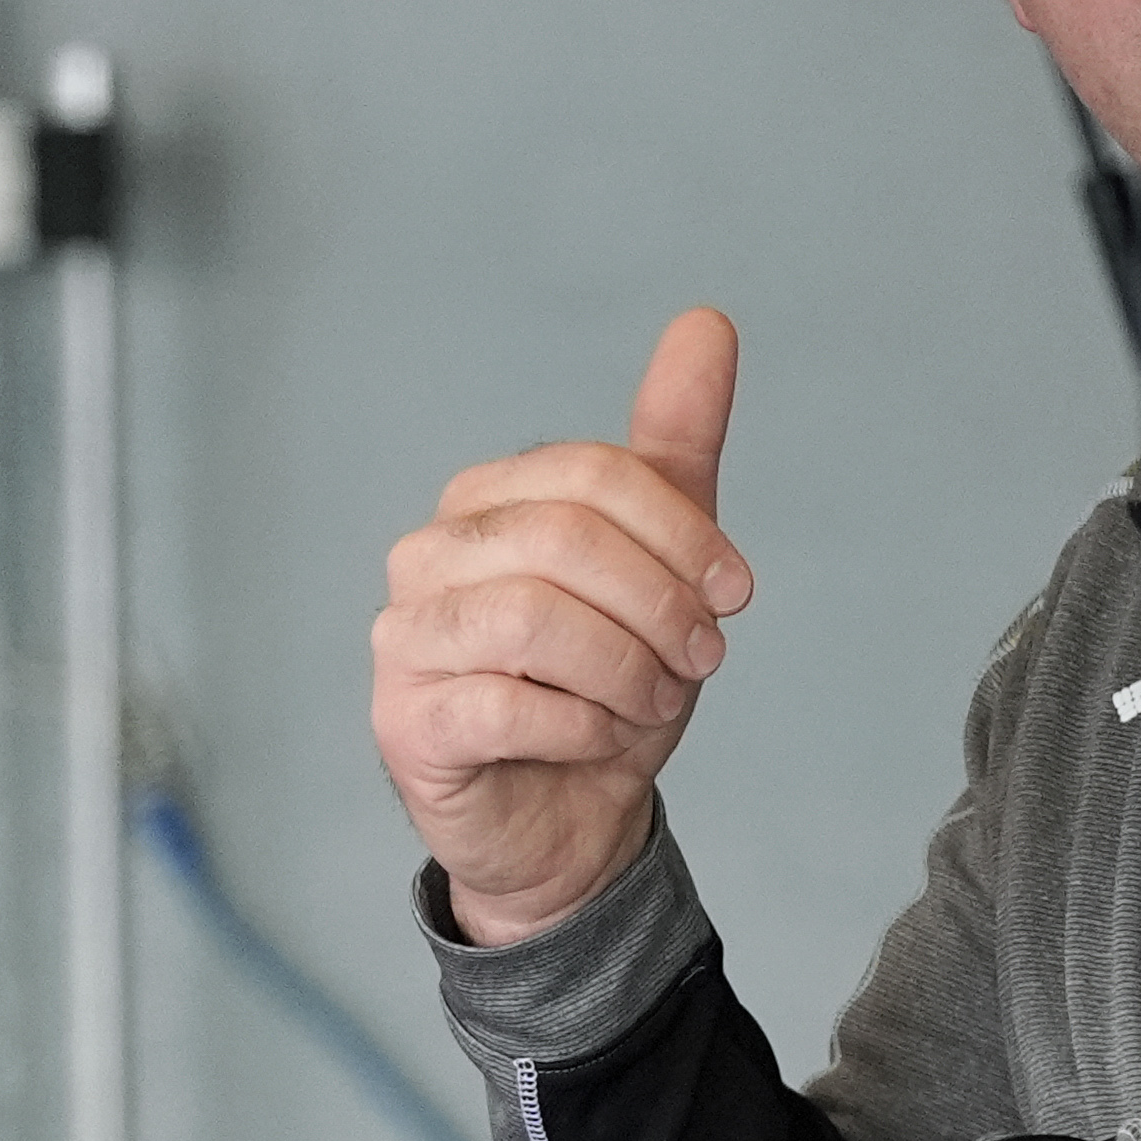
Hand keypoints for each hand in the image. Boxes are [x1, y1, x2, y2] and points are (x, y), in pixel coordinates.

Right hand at [372, 309, 754, 945]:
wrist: (568, 819)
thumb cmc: (604, 683)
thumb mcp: (660, 562)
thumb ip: (674, 448)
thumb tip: (707, 322)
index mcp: (486, 500)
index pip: (593, 475)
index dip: (683, 533)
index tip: (735, 595)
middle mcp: (429, 556)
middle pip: (565, 539)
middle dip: (660, 603)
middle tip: (702, 657)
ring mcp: (405, 639)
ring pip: (532, 620)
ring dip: (625, 669)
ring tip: (651, 701)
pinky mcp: (406, 722)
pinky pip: (507, 706)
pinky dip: (581, 727)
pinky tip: (595, 739)